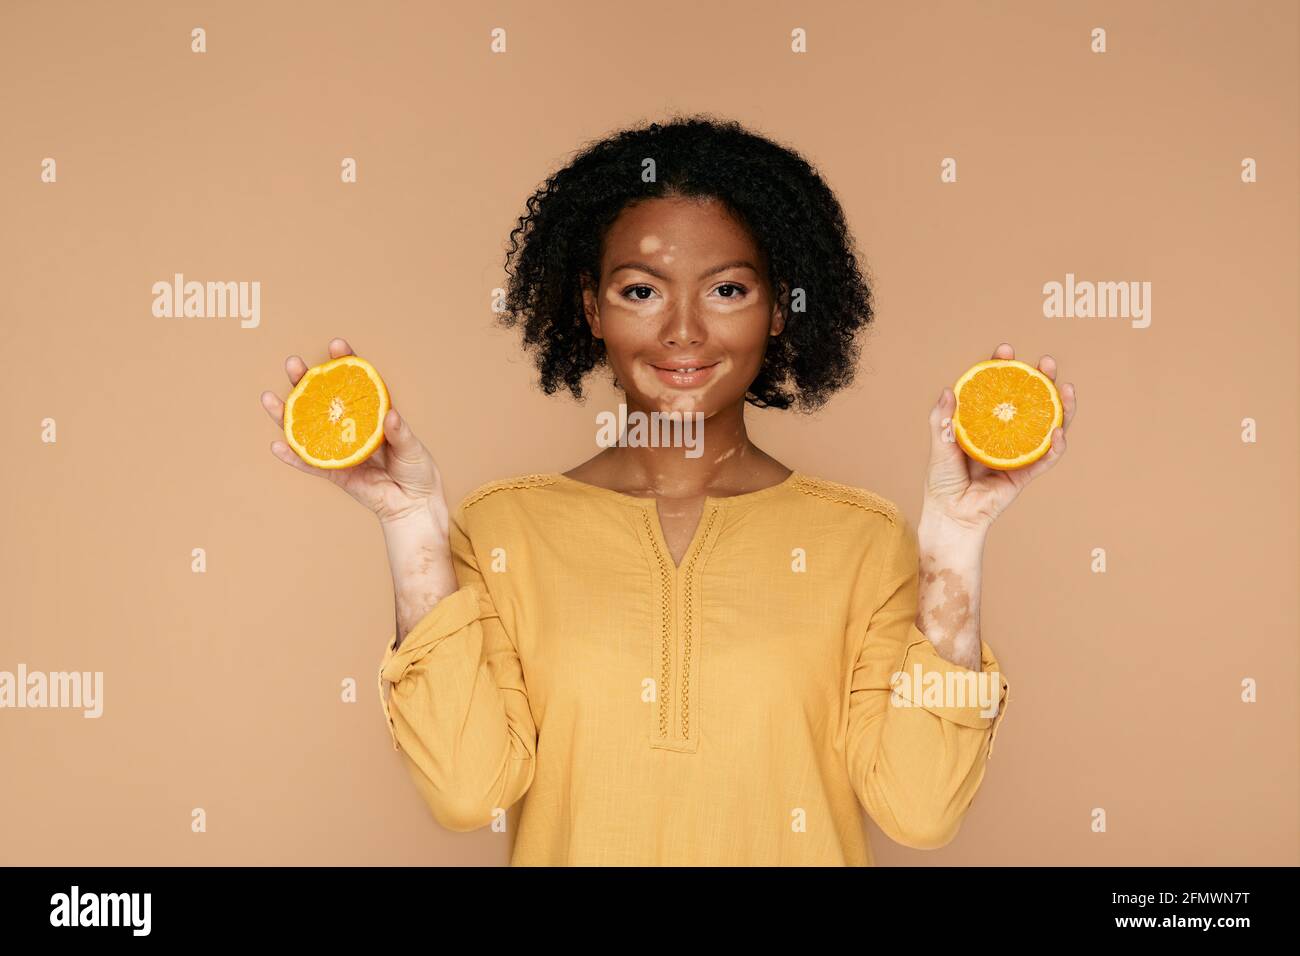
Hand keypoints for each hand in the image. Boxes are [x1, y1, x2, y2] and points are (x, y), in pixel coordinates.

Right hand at [261, 337, 446, 526]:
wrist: (414, 504)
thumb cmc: (417, 470)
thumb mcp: (413, 448)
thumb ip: (400, 433)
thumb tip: (390, 415)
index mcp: (371, 415)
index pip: (356, 384)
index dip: (344, 365)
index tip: (335, 345)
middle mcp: (351, 428)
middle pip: (323, 401)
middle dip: (306, 382)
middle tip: (293, 364)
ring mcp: (340, 449)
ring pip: (309, 429)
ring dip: (287, 415)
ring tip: (268, 398)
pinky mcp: (336, 474)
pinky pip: (311, 464)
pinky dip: (293, 457)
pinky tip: (276, 445)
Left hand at [924, 342, 1076, 531]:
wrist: (950, 515)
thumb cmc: (941, 481)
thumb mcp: (938, 446)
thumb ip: (941, 421)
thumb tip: (948, 390)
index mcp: (983, 423)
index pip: (996, 390)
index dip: (1003, 370)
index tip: (1006, 351)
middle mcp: (1004, 434)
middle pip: (1028, 402)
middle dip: (1040, 380)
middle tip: (1045, 362)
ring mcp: (1017, 453)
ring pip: (1045, 426)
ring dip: (1060, 407)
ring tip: (1066, 388)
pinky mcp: (1025, 475)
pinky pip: (1045, 459)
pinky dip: (1055, 447)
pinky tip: (1059, 432)